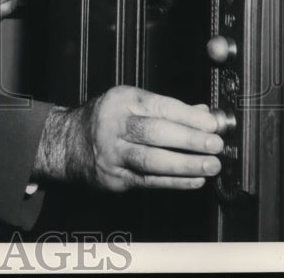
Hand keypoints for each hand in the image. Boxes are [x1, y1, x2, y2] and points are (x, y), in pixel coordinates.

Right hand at [34, 86, 223, 190]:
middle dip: (189, 139)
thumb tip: (205, 115)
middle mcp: (115, 124)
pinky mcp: (114, 176)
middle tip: (215, 145)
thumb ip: (167, 109)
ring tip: (210, 165)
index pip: (160, 106)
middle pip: (155, 132)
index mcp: (122, 100)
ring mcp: (113, 152)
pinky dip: (174, 182)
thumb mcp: (130, 103)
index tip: (213, 124)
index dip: (189, 116)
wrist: (68, 142)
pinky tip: (194, 180)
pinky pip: (148, 180)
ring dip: (185, 164)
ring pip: (152, 159)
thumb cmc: (105, 120)